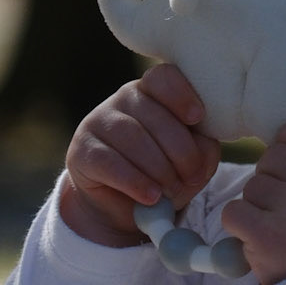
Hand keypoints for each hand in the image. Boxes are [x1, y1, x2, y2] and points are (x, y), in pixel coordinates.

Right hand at [60, 64, 221, 246]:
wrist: (126, 207)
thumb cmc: (167, 173)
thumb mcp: (194, 161)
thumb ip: (204, 147)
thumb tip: (202, 144)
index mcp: (154, 92)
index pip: (163, 77)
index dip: (181, 94)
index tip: (197, 117)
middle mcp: (125, 99)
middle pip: (154, 115)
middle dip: (180, 151)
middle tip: (190, 177)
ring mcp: (99, 121)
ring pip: (133, 137)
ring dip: (159, 169)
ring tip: (171, 191)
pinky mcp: (82, 151)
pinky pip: (109, 161)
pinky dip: (134, 181)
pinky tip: (150, 196)